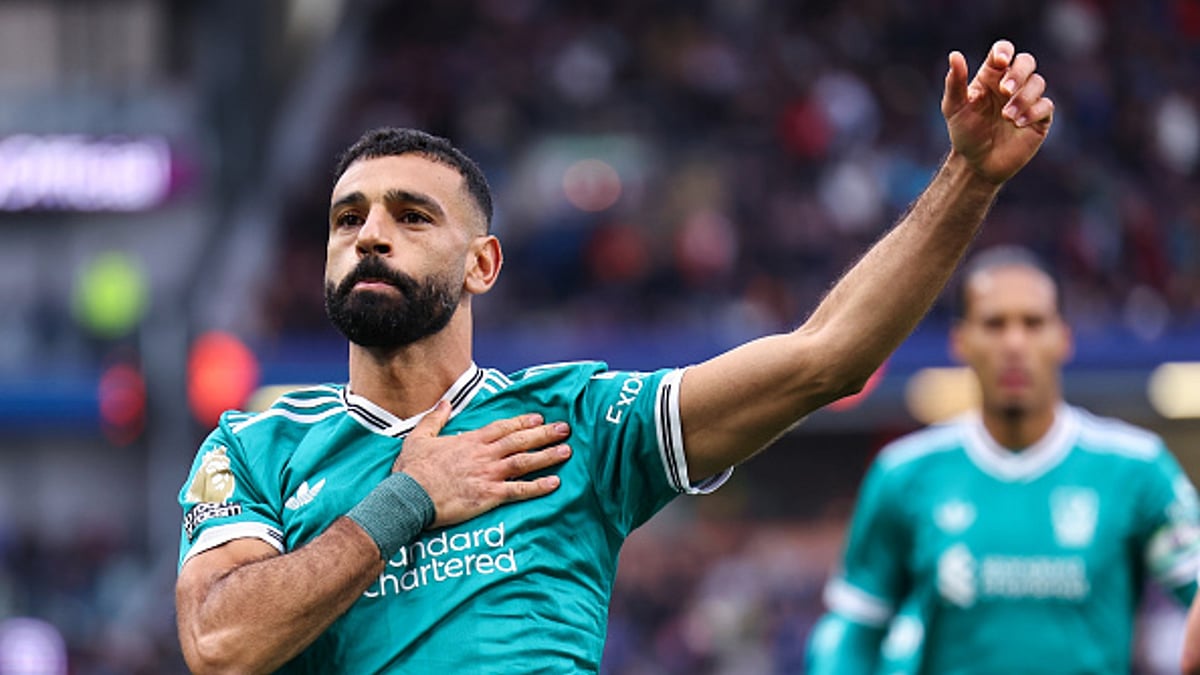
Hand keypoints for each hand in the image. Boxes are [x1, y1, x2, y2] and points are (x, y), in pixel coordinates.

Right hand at [393, 401, 571, 527]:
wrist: (409, 496)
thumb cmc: (412, 470)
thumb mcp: (419, 437)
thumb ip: (435, 419)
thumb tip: (445, 403)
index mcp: (470, 440)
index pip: (502, 427)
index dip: (522, 422)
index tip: (539, 418)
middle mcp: (484, 455)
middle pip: (520, 440)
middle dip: (544, 434)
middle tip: (565, 429)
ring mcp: (488, 474)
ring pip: (524, 461)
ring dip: (547, 456)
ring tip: (567, 451)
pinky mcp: (489, 495)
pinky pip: (519, 490)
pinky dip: (538, 486)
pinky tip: (555, 483)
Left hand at [942, 39, 1053, 184]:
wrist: (976, 163)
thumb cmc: (964, 133)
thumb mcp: (954, 108)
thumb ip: (955, 82)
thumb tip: (954, 55)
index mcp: (991, 76)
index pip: (1003, 51)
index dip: (1004, 51)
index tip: (1000, 62)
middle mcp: (1012, 84)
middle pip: (1026, 61)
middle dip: (1018, 73)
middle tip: (1005, 91)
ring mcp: (1027, 100)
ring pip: (1038, 83)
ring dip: (1023, 97)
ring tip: (1006, 116)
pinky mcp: (1039, 118)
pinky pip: (1046, 105)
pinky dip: (1033, 112)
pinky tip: (1018, 124)